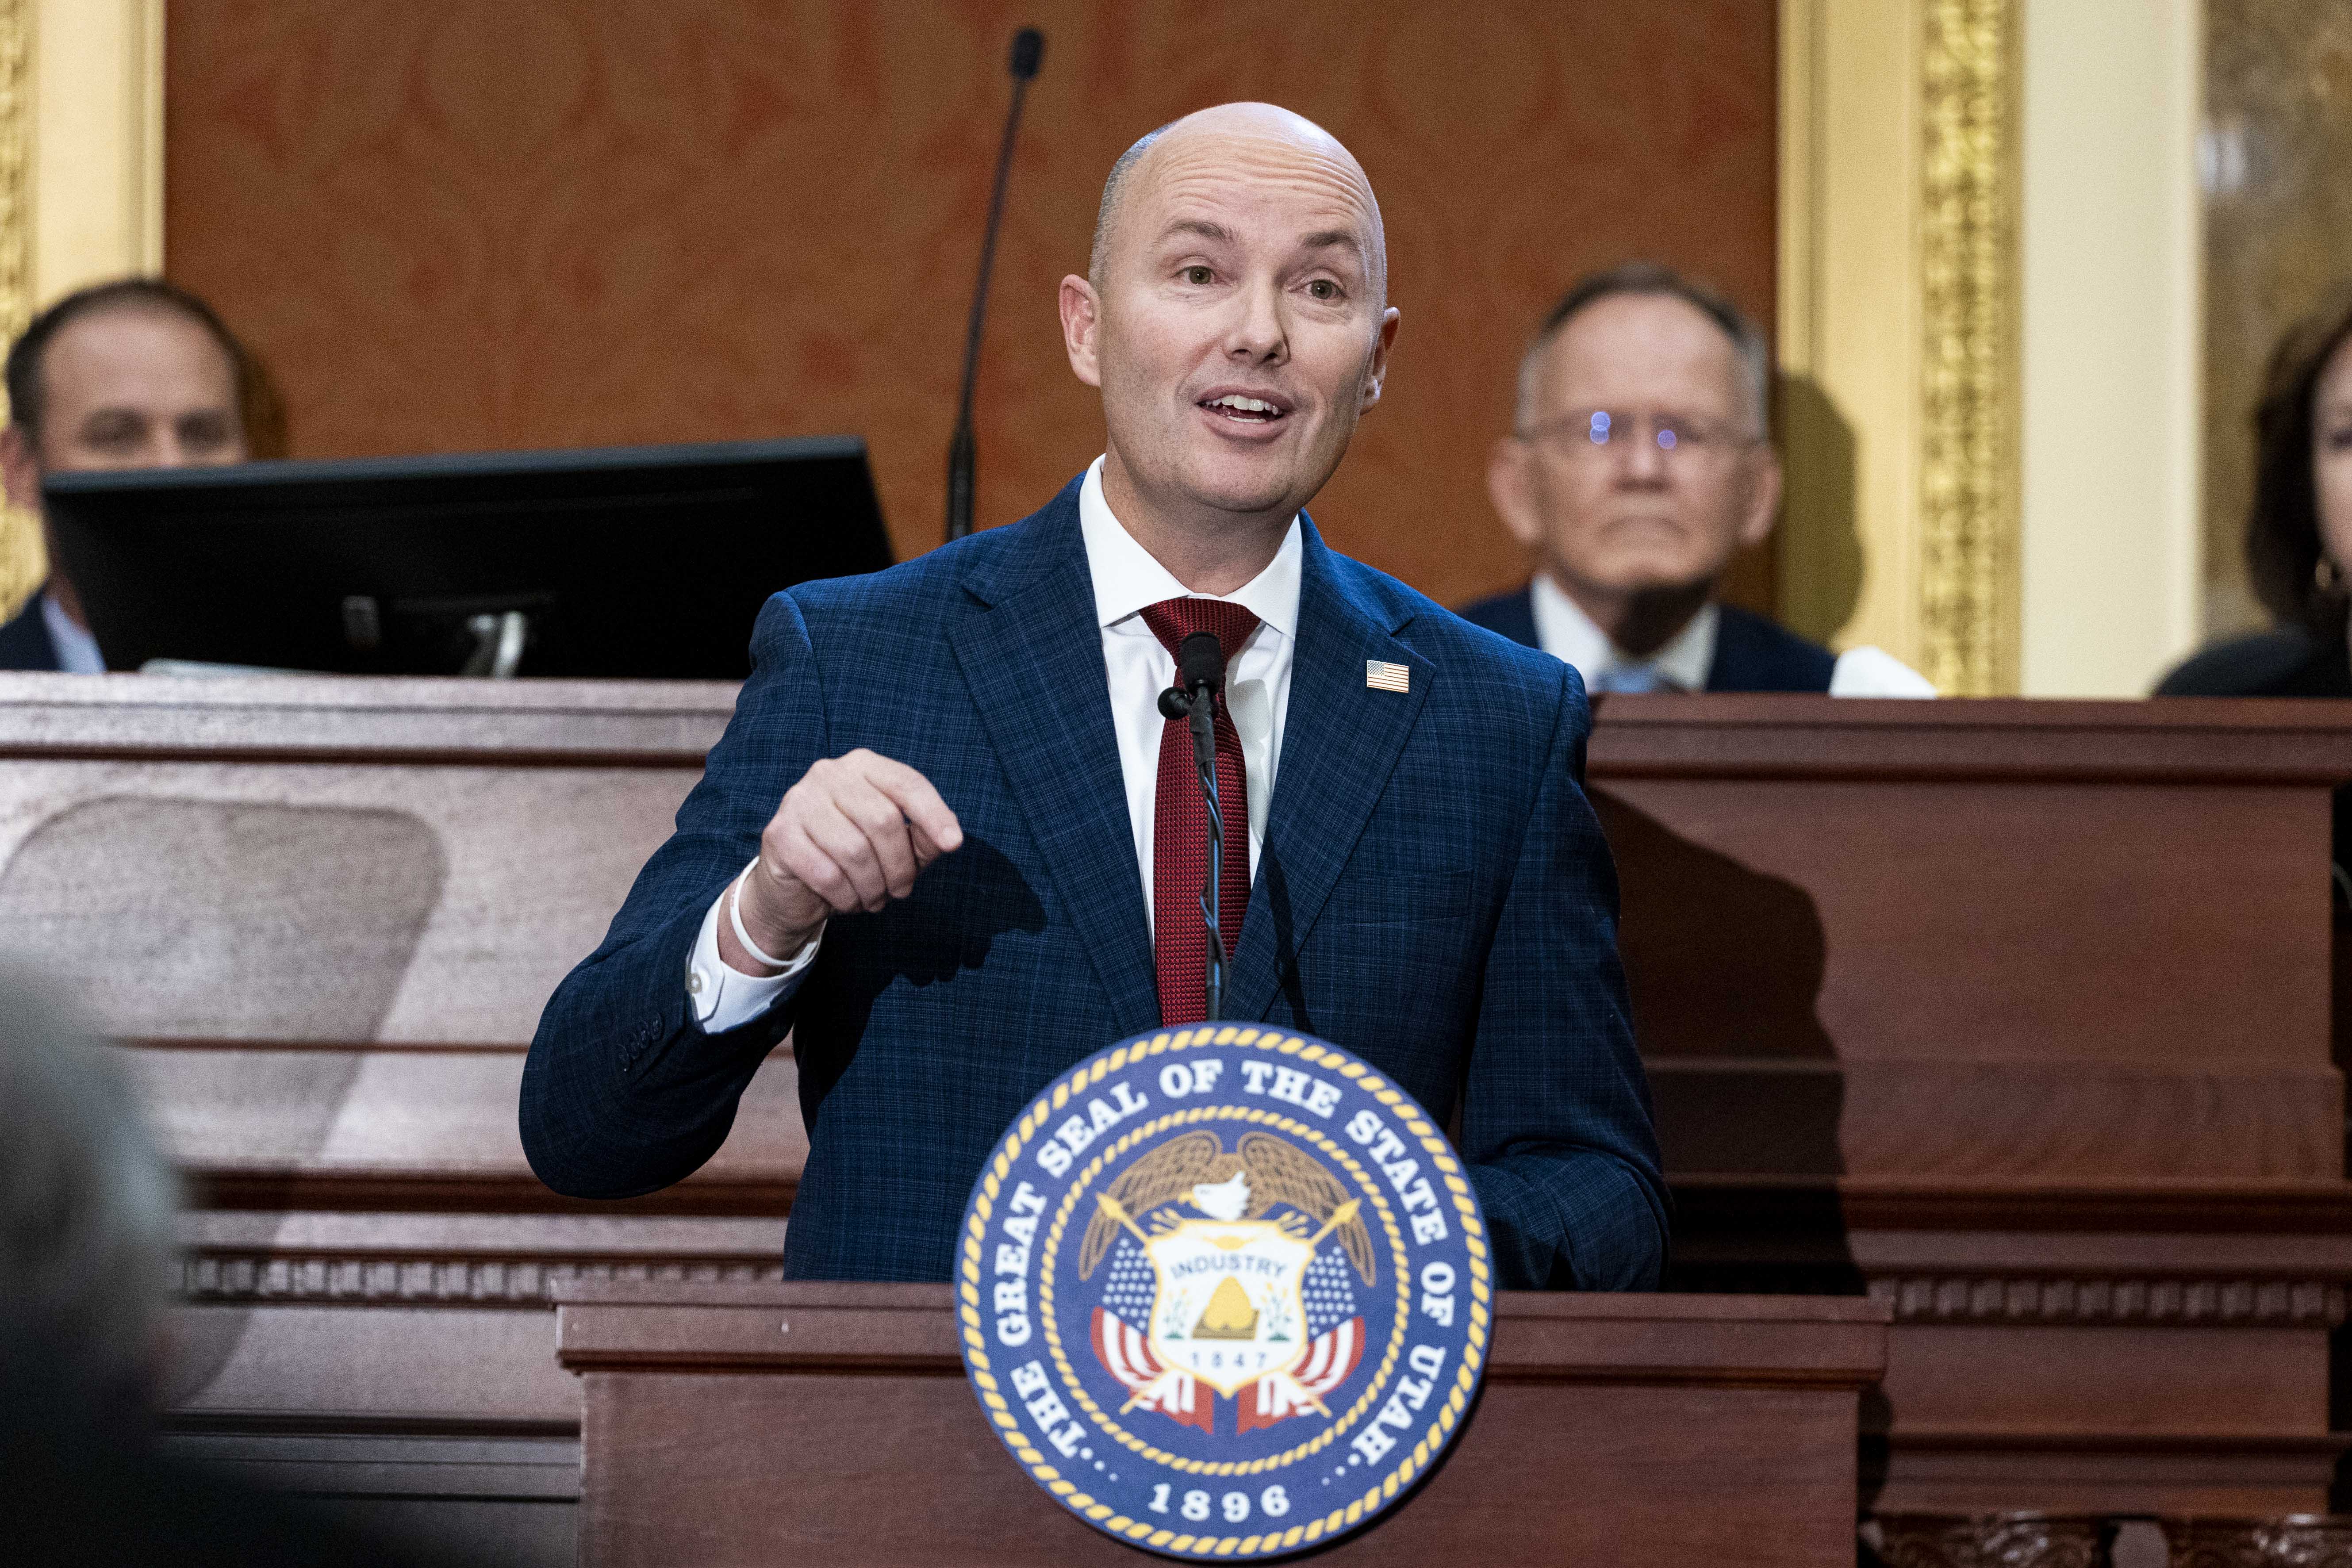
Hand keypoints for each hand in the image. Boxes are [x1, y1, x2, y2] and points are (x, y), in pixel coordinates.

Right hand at [722, 750, 962, 974]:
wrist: (795, 889)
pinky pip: (826, 873)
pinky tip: (848, 901)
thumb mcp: (898, 848)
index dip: (934, 814)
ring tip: (873, 899)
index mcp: (862, 766)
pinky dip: (845, 897)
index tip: (953, 844)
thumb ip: (924, 838)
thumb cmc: (854, 861)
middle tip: (900, 892)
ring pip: (854, 850)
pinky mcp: (779, 834)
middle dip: (899, 866)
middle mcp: (828, 773)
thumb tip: (949, 838)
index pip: (907, 783)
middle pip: (883, 820)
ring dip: (872, 887)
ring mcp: (798, 800)